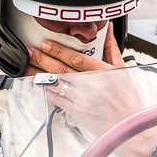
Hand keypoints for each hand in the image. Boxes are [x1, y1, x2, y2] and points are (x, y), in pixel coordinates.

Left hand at [28, 30, 147, 145]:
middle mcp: (91, 85)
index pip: (76, 58)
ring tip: (26, 67)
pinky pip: (56, 100)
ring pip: (55, 85)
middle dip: (43, 59)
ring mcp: (82, 99)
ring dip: (38, 75)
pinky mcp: (76, 112)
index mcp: (103, 72)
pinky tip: (35, 85)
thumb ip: (112, 48)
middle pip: (62, 70)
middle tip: (30, 51)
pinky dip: (44, 92)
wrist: (130, 127)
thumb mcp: (122, 70)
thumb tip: (109, 30)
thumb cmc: (127, 99)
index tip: (45, 44)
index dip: (59, 50)